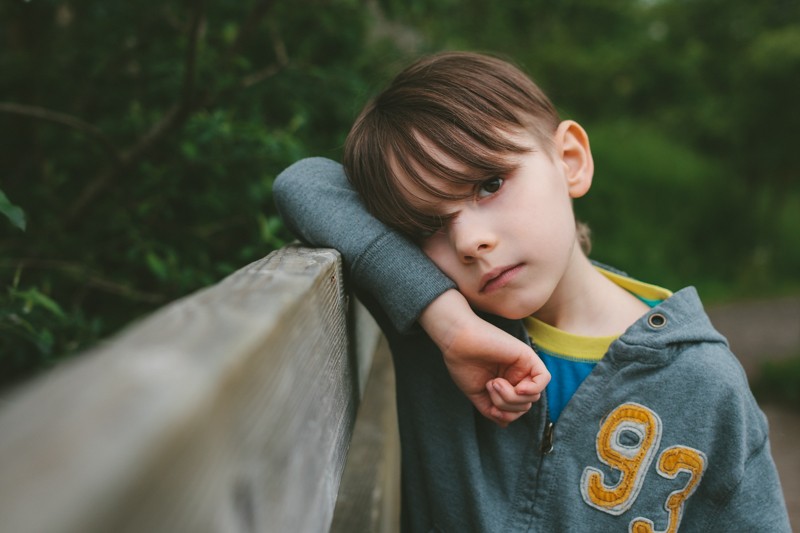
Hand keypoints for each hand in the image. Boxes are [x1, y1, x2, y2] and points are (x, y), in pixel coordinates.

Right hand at [419, 290, 549, 426]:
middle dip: (507, 405)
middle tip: (490, 386)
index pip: (518, 409)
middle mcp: (516, 375)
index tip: (489, 403)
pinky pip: (543, 379)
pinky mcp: (527, 356)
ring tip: (494, 382)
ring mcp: (523, 366)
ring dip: (511, 397)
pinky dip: (532, 389)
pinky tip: (516, 387)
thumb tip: (505, 424)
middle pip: (526, 405)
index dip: (506, 414)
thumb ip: (493, 409)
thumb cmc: (463, 364)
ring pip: (534, 396)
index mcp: (506, 384)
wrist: (457, 343)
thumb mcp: (479, 394)